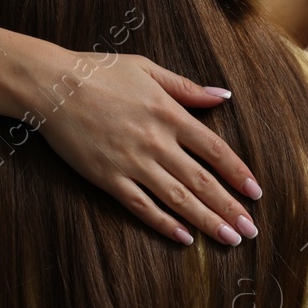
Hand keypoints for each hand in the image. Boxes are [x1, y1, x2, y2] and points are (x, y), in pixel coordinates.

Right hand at [26, 52, 262, 245]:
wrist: (52, 84)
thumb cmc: (98, 71)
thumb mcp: (147, 68)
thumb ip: (186, 87)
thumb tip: (223, 96)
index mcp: (169, 113)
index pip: (214, 150)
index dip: (238, 173)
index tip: (256, 192)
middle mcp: (155, 141)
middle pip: (202, 181)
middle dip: (230, 207)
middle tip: (250, 230)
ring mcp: (131, 162)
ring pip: (177, 199)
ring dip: (206, 221)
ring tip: (228, 239)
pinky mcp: (108, 178)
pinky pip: (141, 207)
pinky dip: (164, 224)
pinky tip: (184, 238)